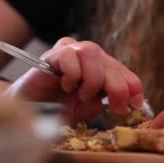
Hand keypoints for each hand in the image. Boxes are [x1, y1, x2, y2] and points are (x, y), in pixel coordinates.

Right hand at [5, 37, 144, 122]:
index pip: (123, 71)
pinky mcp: (51, 55)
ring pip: (91, 52)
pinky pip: (69, 56)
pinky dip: (72, 75)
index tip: (136, 104)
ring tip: (81, 94)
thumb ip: (103, 102)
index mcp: (100, 68)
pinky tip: (65, 86)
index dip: (133, 86)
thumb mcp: (87, 110)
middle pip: (111, 63)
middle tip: (114, 108)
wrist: (27, 111)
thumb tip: (122, 99)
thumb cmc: (58, 110)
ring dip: (92, 79)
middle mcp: (87, 56)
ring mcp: (69, 51)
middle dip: (117, 88)